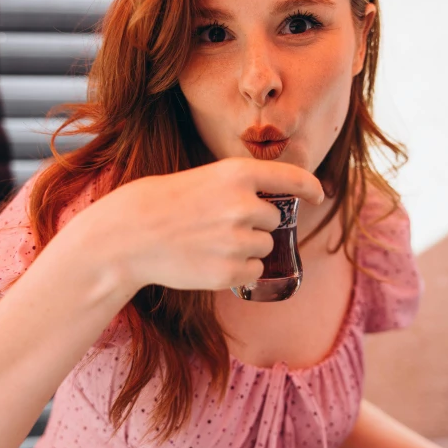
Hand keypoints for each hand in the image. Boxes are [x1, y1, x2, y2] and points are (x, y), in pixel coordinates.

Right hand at [77, 157, 323, 293]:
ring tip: (209, 244)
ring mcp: (237, 240)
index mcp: (236, 173)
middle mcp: (242, 204)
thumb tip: (275, 209)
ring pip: (265, 248)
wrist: (129, 235)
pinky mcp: (229, 271)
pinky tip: (210, 262)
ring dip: (247, 248)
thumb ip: (240, 189)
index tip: (318, 195)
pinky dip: (240, 271)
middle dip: (256, 224)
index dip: (309, 187)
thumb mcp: (204, 180)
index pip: (290, 178)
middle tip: (219, 225)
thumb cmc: (164, 204)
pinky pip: (255, 273)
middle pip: (274, 220)